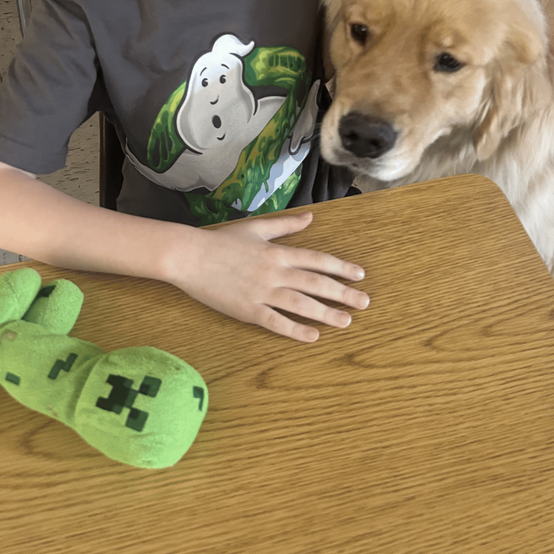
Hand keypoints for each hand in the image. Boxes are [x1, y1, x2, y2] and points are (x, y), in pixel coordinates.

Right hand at [168, 212, 368, 342]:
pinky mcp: (248, 310)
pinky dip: (295, 330)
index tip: (360, 275)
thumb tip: (310, 217)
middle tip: (364, 302)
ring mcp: (262, 292)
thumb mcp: (257, 228)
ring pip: (301, 305)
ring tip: (346, 321)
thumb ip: (286, 225)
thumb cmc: (221, 241)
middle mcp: (275, 272)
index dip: (340, 268)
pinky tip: (312, 336)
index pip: (317, 260)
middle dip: (343, 293)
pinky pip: (276, 322)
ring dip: (326, 313)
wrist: (189, 256)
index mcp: (278, 252)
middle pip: (316, 284)